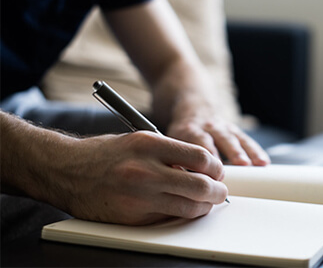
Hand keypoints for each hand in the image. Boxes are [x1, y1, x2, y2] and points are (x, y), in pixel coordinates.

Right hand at [23, 131, 226, 224]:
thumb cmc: (105, 155)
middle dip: (217, 191)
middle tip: (219, 191)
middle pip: (201, 185)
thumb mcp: (140, 141)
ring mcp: (138, 196)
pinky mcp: (133, 217)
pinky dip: (179, 215)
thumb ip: (171, 153)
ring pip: (189, 207)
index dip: (216, 167)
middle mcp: (144, 170)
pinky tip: (179, 208)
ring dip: (204, 206)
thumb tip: (203, 170)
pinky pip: (168, 219)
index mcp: (149, 145)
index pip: (201, 157)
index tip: (217, 171)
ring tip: (204, 202)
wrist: (65, 171)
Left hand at [167, 116, 270, 165]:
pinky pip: (247, 140)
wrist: (193, 109)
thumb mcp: (172, 140)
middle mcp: (209, 127)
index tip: (212, 174)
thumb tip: (179, 179)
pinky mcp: (235, 131)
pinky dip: (256, 151)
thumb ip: (175, 158)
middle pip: (222, 139)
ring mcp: (224, 128)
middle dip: (232, 152)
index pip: (199, 143)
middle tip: (241, 164)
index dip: (207, 157)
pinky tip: (264, 162)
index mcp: (190, 130)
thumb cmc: (181, 134)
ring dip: (247, 152)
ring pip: (237, 139)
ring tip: (258, 164)